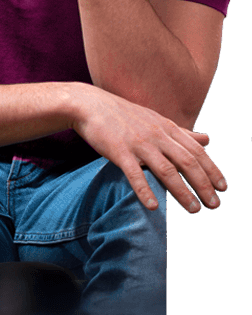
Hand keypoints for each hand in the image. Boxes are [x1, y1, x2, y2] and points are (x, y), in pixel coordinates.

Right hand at [68, 83, 226, 212]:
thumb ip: (182, 132)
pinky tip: (153, 206)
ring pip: (166, 170)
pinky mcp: (119, 151)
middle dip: (204, 185)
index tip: (223, 188)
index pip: (197, 151)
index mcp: (167, 128)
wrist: (89, 105)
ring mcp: (138, 143)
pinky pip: (134, 173)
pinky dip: (144, 190)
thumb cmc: (122, 114)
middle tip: (214, 205)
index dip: (212, 170)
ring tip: (193, 209)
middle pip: (187, 162)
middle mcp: (156, 135)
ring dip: (182, 192)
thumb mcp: (156, 119)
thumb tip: (208, 139)